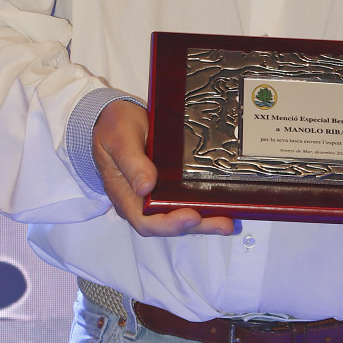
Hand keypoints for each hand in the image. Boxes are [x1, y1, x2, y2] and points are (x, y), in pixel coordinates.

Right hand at [92, 100, 234, 237]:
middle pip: (168, 223)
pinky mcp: (168, 185)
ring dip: (205, 221)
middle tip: (222, 223)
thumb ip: (131, 162)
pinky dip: (205, 206)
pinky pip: (186, 200)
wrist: (116, 116)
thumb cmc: (114, 127)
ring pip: (180, 215)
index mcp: (124, 194)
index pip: (145, 221)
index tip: (190, 216)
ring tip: (228, 222)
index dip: (168, 224)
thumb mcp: (120, 139)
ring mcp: (156, 194)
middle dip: (197, 226)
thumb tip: (145, 187)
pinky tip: (224, 205)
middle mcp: (141, 200)